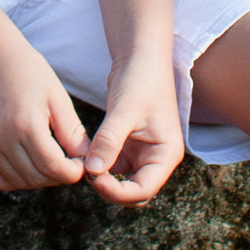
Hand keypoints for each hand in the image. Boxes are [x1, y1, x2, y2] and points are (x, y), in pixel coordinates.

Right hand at [0, 42, 89, 194]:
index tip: (81, 165)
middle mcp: (1, 137)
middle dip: (58, 176)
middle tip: (68, 163)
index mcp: (25, 123)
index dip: (73, 172)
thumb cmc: (29, 73)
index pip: (53, 167)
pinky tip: (27, 166)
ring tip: (49, 162)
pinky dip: (14, 180)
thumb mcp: (58, 97)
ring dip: (38, 179)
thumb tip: (88, 161)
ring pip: (17, 182)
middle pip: (36, 177)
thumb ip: (72, 133)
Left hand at [80, 53, 183, 207]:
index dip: (118, 192)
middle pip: (134, 192)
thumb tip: (92, 171)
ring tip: (83, 163)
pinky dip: (99, 165)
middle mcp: (157, 158)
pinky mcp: (128, 146)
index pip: (143, 189)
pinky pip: (113, 166)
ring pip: (122, 182)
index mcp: (166, 154)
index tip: (94, 178)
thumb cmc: (140, 80)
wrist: (140, 57)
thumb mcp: (124, 111)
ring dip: (103, 179)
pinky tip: (84, 155)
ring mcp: (142, 154)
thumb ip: (109, 141)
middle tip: (86, 173)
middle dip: (110, 189)